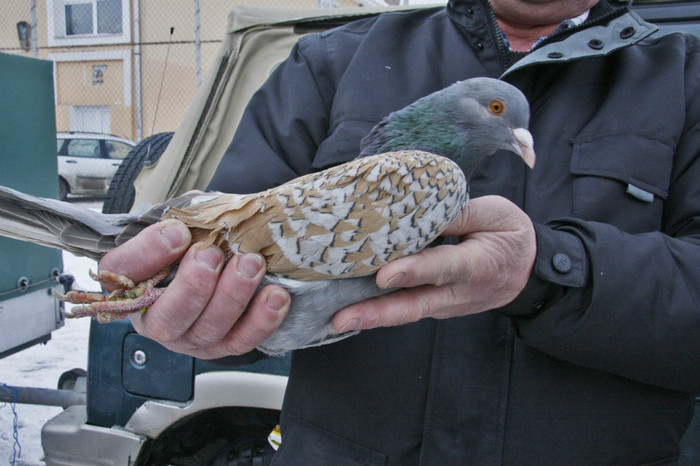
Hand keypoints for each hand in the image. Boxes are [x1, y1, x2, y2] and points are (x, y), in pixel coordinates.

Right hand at [98, 219, 290, 358]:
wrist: (223, 261)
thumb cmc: (196, 239)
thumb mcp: (185, 219)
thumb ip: (188, 217)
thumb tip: (205, 218)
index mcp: (132, 280)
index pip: (122, 270)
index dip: (147, 254)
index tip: (177, 232)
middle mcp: (155, 317)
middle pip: (165, 318)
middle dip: (192, 287)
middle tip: (212, 255)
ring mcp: (189, 338)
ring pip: (206, 331)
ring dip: (232, 297)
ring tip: (251, 264)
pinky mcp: (223, 346)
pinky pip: (241, 341)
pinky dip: (261, 320)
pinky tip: (276, 295)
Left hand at [332, 195, 535, 332]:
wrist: (528, 271)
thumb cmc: (510, 235)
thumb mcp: (495, 214)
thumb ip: (459, 214)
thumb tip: (417, 210)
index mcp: (477, 264)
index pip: (441, 267)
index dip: (413, 271)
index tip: (385, 276)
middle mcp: (458, 292)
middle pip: (414, 305)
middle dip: (376, 313)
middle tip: (342, 319)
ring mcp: (447, 304)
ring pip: (408, 312)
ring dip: (373, 317)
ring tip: (337, 319)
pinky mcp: (437, 307)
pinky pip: (409, 308)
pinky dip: (382, 310)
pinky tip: (354, 307)